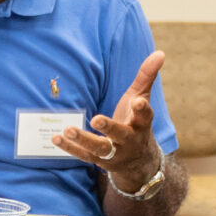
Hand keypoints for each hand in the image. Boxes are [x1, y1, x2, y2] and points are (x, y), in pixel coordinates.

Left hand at [55, 49, 164, 193]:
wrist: (137, 162)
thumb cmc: (136, 122)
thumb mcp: (141, 98)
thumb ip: (146, 77)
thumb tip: (160, 52)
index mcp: (141, 124)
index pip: (144, 116)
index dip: (142, 109)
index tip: (138, 101)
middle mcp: (129, 140)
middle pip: (120, 134)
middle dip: (109, 127)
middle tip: (96, 119)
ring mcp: (114, 152)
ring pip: (99, 148)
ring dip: (83, 140)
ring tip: (68, 130)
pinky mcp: (99, 160)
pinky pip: (83, 155)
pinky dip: (69, 148)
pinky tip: (56, 138)